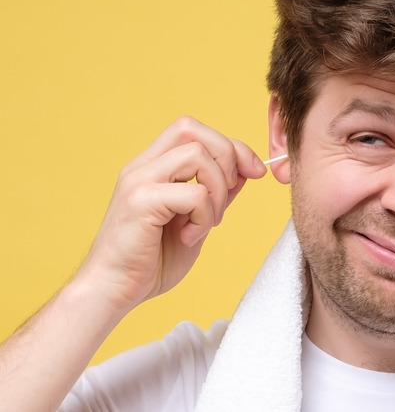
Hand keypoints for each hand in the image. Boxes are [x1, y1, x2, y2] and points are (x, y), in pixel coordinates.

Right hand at [76, 116, 266, 312]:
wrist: (113, 292)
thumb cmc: (150, 263)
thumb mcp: (195, 222)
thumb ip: (214, 196)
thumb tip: (243, 172)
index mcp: (152, 168)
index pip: (193, 132)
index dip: (230, 146)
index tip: (255, 171)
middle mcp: (142, 167)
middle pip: (191, 129)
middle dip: (228, 155)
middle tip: (230, 192)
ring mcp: (138, 181)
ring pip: (197, 155)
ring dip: (216, 190)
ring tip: (207, 223)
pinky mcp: (140, 201)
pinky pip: (194, 193)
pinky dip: (204, 217)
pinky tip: (190, 237)